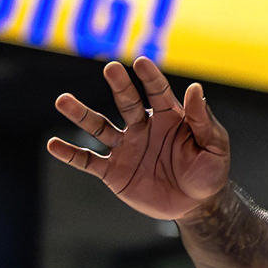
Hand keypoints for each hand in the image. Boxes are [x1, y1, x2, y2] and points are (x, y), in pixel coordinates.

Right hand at [47, 57, 230, 220]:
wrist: (196, 205)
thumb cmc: (211, 171)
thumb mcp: (214, 144)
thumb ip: (203, 119)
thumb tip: (196, 88)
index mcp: (171, 117)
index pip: (158, 91)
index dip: (149, 77)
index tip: (140, 62)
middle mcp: (144, 128)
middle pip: (127, 102)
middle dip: (119, 85)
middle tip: (110, 68)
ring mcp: (127, 148)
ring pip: (99, 127)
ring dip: (81, 115)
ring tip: (63, 100)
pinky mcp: (114, 172)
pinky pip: (88, 161)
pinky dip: (70, 154)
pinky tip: (53, 144)